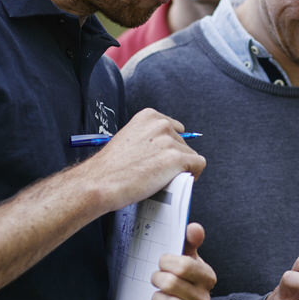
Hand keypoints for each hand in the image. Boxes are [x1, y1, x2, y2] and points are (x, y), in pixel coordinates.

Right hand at [90, 108, 205, 211]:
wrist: (100, 183)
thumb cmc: (110, 168)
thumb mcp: (128, 139)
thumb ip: (147, 138)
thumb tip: (162, 149)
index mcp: (148, 116)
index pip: (174, 129)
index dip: (170, 147)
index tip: (161, 159)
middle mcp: (161, 124)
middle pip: (183, 143)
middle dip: (174, 159)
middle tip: (158, 173)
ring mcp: (169, 140)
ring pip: (190, 156)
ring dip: (180, 168)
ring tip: (161, 179)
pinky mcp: (176, 158)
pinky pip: (198, 165)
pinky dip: (193, 174)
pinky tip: (178, 181)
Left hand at [151, 223, 216, 299]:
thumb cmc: (184, 278)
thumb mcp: (188, 258)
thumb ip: (190, 241)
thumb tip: (195, 228)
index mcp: (208, 277)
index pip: (184, 266)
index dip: (167, 263)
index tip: (163, 263)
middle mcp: (205, 298)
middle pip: (172, 284)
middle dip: (158, 279)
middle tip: (157, 278)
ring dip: (158, 298)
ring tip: (159, 295)